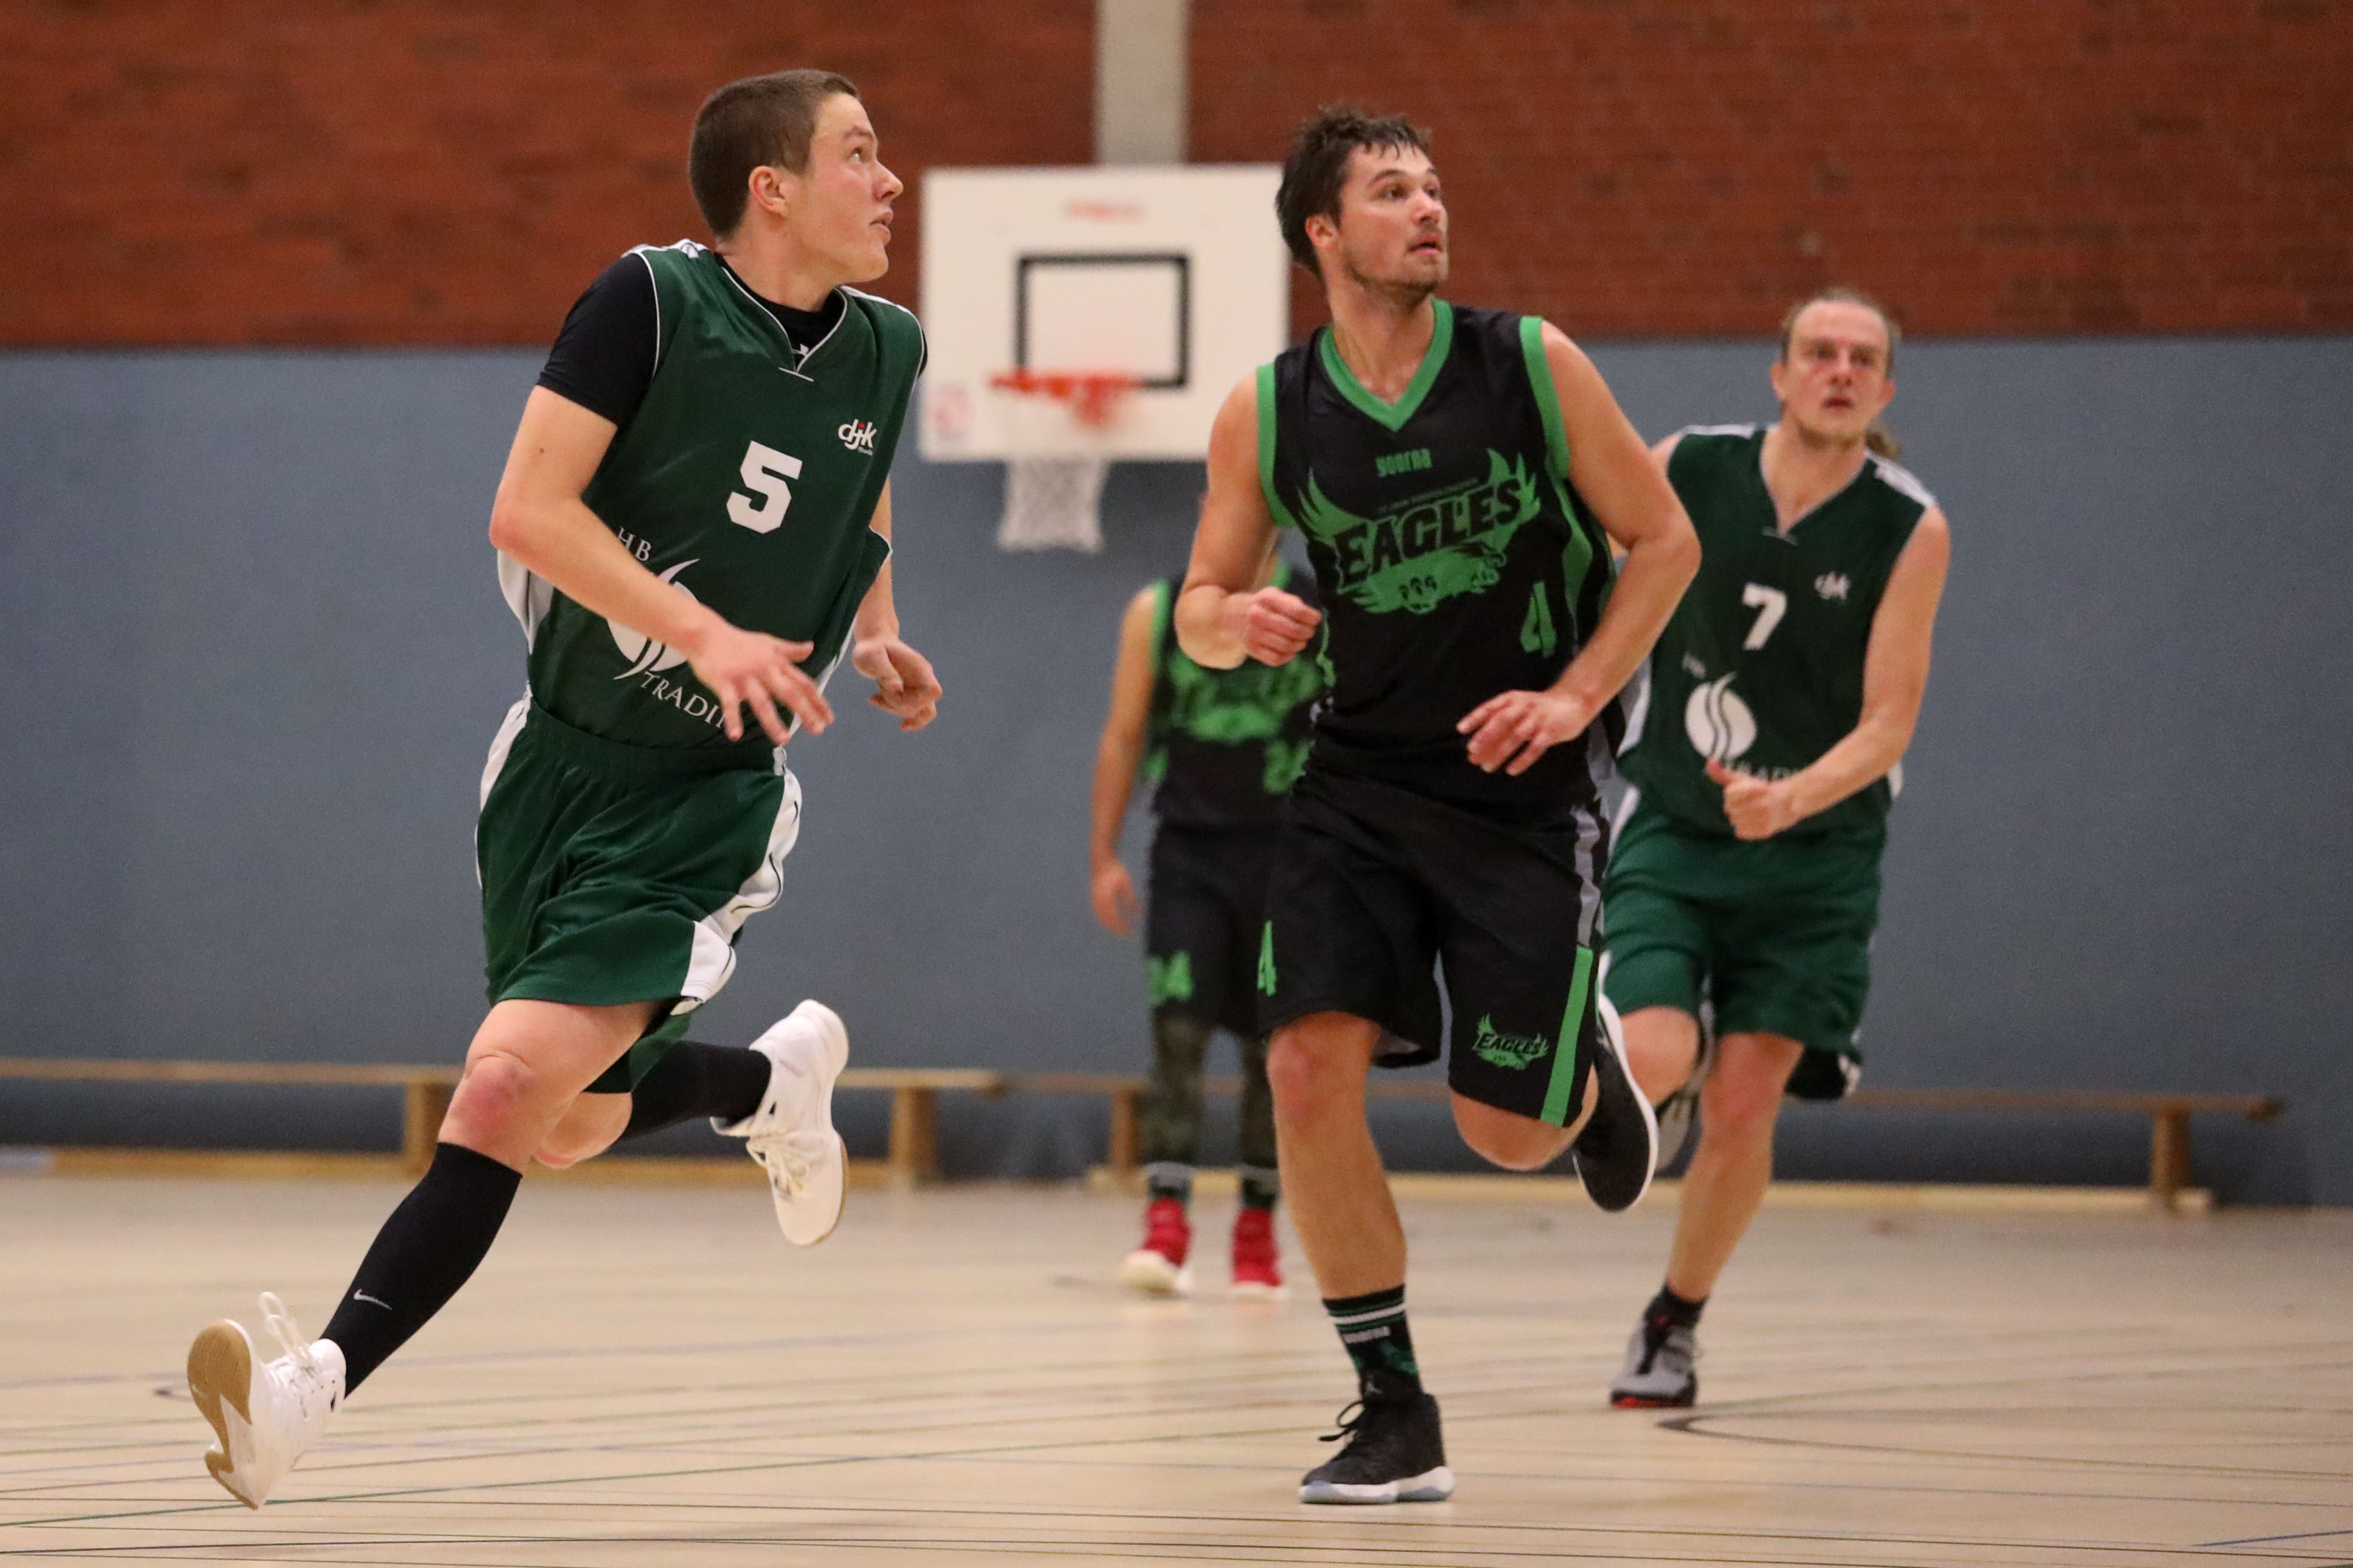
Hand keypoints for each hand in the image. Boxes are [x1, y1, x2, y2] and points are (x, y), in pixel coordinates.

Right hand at [681, 620, 831, 742]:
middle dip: (805, 712)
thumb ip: (790, 650)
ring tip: (784, 740)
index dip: (817, 700)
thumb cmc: (739, 642)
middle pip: (789, 693)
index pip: (802, 683)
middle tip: (818, 731)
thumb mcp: (768, 643)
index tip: (829, 719)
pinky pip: (729, 703)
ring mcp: (744, 677)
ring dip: (773, 722)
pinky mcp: (724, 682)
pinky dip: (732, 719)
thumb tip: (811, 648)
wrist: (706, 634)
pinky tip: (736, 736)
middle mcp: (764, 670)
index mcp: (776, 663)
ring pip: (762, 702)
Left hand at [852, 634, 942, 731]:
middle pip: (926, 708)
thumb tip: (897, 688)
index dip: (918, 700)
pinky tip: (874, 699)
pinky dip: (892, 709)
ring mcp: (917, 687)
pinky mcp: (909, 692)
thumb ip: (885, 672)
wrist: (873, 641)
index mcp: (919, 668)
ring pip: (918, 712)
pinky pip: (908, 710)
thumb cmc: (872, 647)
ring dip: (894, 709)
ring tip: (874, 697)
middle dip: (899, 706)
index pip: (933, 691)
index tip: (896, 693)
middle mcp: (922, 679)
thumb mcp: (872, 657)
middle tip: (880, 691)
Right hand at [1090, 858, 1138, 935]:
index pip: (1114, 918)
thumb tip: (1138, 912)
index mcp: (1106, 898)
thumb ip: (1130, 898)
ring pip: (1102, 918)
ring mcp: (1094, 900)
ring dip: (1112, 926)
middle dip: (1117, 929)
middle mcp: (1098, 901)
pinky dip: (1107, 920)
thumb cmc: (1115, 870)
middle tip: (1127, 933)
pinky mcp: (1094, 899)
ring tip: (1121, 929)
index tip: (1130, 932)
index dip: (1122, 927)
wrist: (1101, 860)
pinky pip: (1100, 913)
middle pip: (1107, 921)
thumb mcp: (1125, 883)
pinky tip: (1115, 920)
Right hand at [1228, 587, 1320, 664]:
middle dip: (1307, 632)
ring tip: (1301, 642)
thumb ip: (1289, 601)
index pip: (1296, 610)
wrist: (1223, 616)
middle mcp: (1259, 616)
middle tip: (1310, 632)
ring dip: (1299, 645)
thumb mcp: (1269, 594)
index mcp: (1266, 599)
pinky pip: (1275, 658)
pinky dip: (1287, 657)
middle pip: (1293, 630)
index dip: (1311, 617)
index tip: (1316, 619)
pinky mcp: (1251, 649)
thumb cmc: (1255, 604)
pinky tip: (1290, 652)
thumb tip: (1310, 616)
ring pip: (1286, 645)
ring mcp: (1254, 634)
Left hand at [1458, 688, 1599, 774]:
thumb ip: (1498, 724)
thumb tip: (1474, 748)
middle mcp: (1523, 706)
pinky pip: (1535, 748)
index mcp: (1512, 699)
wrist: (1573, 702)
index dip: (1475, 717)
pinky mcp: (1551, 732)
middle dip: (1486, 736)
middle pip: (1502, 721)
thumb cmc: (1538, 708)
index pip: (1490, 707)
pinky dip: (1522, 760)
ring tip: (1486, 767)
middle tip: (1472, 752)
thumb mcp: (1517, 708)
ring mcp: (1538, 719)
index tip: (1461, 730)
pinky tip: (1511, 770)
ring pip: (1516, 737)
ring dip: (1500, 752)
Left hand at [1707, 758, 1804, 838]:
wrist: (1788, 802)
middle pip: (1729, 808)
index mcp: (1756, 788)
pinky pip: (1741, 832)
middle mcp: (1762, 804)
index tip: (1746, 792)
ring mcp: (1764, 818)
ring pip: (1734, 821)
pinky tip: (1752, 820)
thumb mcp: (1742, 779)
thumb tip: (1710, 761)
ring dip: (1738, 817)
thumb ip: (1723, 773)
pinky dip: (1743, 827)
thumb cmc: (1759, 789)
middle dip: (1735, 805)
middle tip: (1748, 803)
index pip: (1729, 794)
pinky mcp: (1765, 831)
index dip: (1734, 794)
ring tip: (1750, 812)